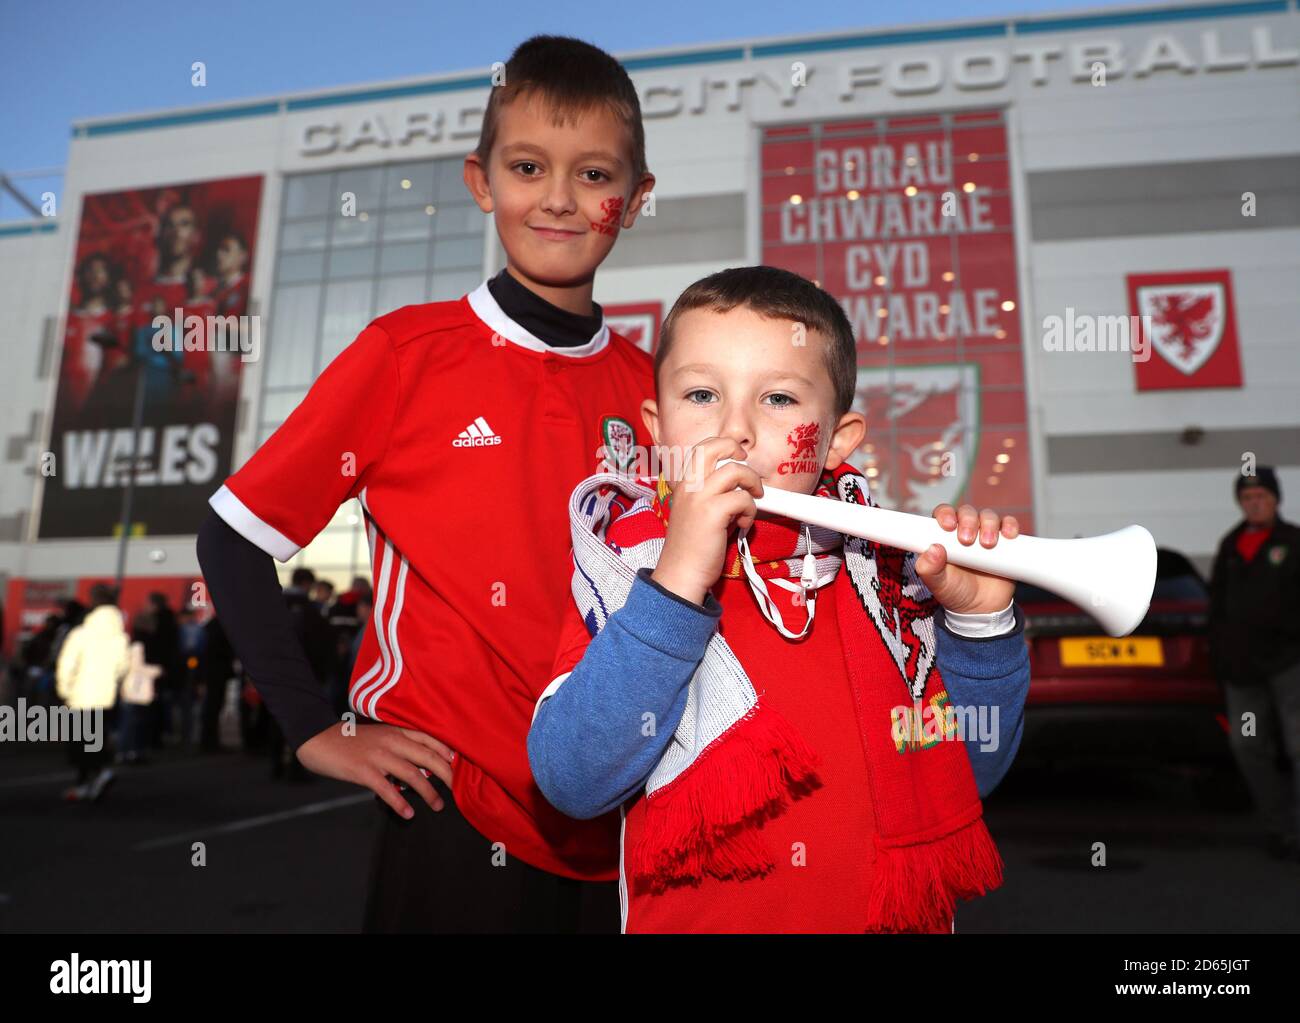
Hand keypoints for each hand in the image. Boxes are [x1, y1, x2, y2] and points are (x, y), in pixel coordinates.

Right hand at [297, 721, 455, 818]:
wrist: (318, 739)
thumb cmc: (349, 740)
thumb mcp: (377, 735)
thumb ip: (397, 746)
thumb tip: (419, 766)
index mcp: (395, 730)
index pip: (428, 739)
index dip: (446, 752)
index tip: (459, 765)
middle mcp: (391, 741)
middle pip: (427, 756)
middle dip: (446, 773)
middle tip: (458, 788)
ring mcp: (378, 756)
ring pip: (412, 774)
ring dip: (428, 792)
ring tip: (439, 806)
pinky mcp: (364, 771)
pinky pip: (387, 789)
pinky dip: (400, 802)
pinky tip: (409, 813)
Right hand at [651, 437, 763, 605]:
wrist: (682, 572)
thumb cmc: (693, 546)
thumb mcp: (698, 511)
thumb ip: (715, 493)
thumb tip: (742, 484)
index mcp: (683, 483)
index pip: (702, 447)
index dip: (724, 446)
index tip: (737, 458)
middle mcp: (689, 485)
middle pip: (715, 447)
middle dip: (737, 452)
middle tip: (747, 472)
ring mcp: (699, 497)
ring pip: (736, 470)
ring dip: (752, 484)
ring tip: (751, 502)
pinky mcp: (712, 512)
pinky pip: (743, 498)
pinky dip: (750, 510)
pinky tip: (743, 523)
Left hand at [915, 503, 1019, 614]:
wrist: (982, 608)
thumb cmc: (955, 592)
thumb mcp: (938, 584)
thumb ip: (929, 568)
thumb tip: (932, 549)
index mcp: (944, 536)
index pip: (943, 514)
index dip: (945, 514)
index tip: (948, 525)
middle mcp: (964, 530)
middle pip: (966, 512)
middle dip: (968, 521)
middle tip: (966, 540)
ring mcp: (985, 534)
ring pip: (988, 516)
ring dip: (988, 524)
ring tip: (988, 544)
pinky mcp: (1005, 541)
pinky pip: (1009, 525)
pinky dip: (1010, 525)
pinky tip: (1009, 535)